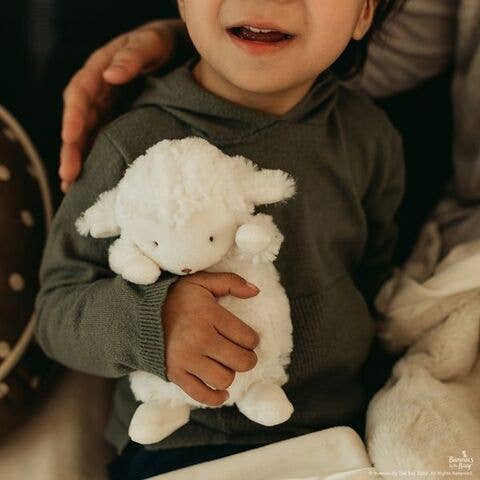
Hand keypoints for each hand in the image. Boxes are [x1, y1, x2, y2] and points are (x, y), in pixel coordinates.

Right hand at [60, 19, 182, 192]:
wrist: (178, 51)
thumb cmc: (162, 44)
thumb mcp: (151, 43)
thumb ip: (132, 56)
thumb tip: (110, 75)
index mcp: (98, 70)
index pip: (80, 93)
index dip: (73, 116)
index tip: (70, 138)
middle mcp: (98, 92)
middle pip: (78, 121)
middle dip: (72, 149)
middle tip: (68, 175)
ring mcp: (107, 109)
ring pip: (87, 136)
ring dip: (80, 160)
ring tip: (71, 188)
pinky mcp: (118, 122)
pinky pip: (104, 141)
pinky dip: (97, 160)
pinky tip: (93, 182)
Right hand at [162, 272, 260, 406]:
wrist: (139, 313)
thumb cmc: (176, 297)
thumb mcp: (202, 281)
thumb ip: (231, 282)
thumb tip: (256, 291)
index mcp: (209, 315)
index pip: (247, 338)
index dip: (253, 339)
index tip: (247, 337)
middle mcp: (199, 339)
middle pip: (241, 361)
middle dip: (247, 359)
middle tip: (242, 353)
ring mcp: (186, 359)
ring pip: (224, 379)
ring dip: (230, 373)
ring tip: (225, 363)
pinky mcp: (175, 374)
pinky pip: (202, 395)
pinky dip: (216, 398)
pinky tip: (222, 392)